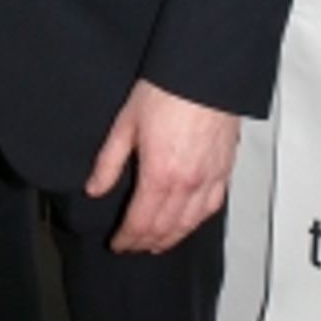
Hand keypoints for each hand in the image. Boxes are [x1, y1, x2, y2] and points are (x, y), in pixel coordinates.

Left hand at [85, 79, 239, 254]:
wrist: (204, 74)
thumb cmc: (166, 92)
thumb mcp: (125, 124)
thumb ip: (109, 162)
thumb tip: (95, 190)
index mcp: (159, 175)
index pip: (141, 223)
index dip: (127, 239)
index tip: (117, 244)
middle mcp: (187, 184)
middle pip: (164, 228)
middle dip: (145, 242)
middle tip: (133, 247)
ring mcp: (209, 179)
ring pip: (189, 224)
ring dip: (171, 238)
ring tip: (156, 244)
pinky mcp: (225, 170)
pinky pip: (212, 207)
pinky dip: (197, 222)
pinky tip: (188, 224)